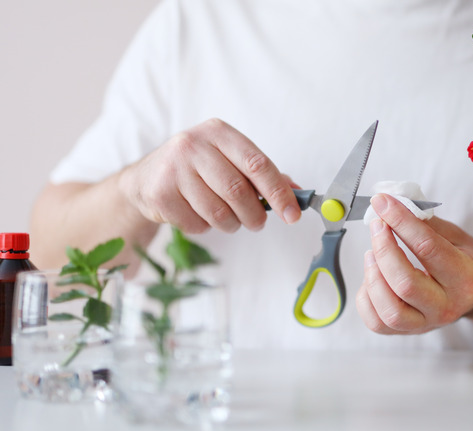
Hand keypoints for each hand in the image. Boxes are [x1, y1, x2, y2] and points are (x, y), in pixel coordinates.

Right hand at [117, 118, 300, 232]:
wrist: (146, 178)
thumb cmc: (198, 169)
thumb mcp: (229, 160)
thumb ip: (262, 174)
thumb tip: (298, 192)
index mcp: (218, 132)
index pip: (257, 163)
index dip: (279, 192)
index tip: (293, 214)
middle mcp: (193, 144)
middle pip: (238, 191)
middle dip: (255, 215)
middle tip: (257, 222)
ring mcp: (173, 168)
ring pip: (218, 212)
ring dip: (231, 224)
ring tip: (229, 220)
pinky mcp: (160, 194)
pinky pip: (197, 224)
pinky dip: (206, 227)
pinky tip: (199, 215)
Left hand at [356, 194, 472, 341]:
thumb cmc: (468, 262)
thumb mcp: (458, 237)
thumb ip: (427, 223)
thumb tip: (394, 203)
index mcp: (465, 278)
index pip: (427, 248)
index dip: (401, 221)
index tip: (383, 202)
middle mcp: (447, 306)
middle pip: (405, 283)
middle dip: (384, 249)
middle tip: (377, 225)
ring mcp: (427, 323)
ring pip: (390, 311)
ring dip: (373, 277)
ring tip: (372, 254)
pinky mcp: (409, 331)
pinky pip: (377, 323)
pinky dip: (366, 299)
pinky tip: (373, 278)